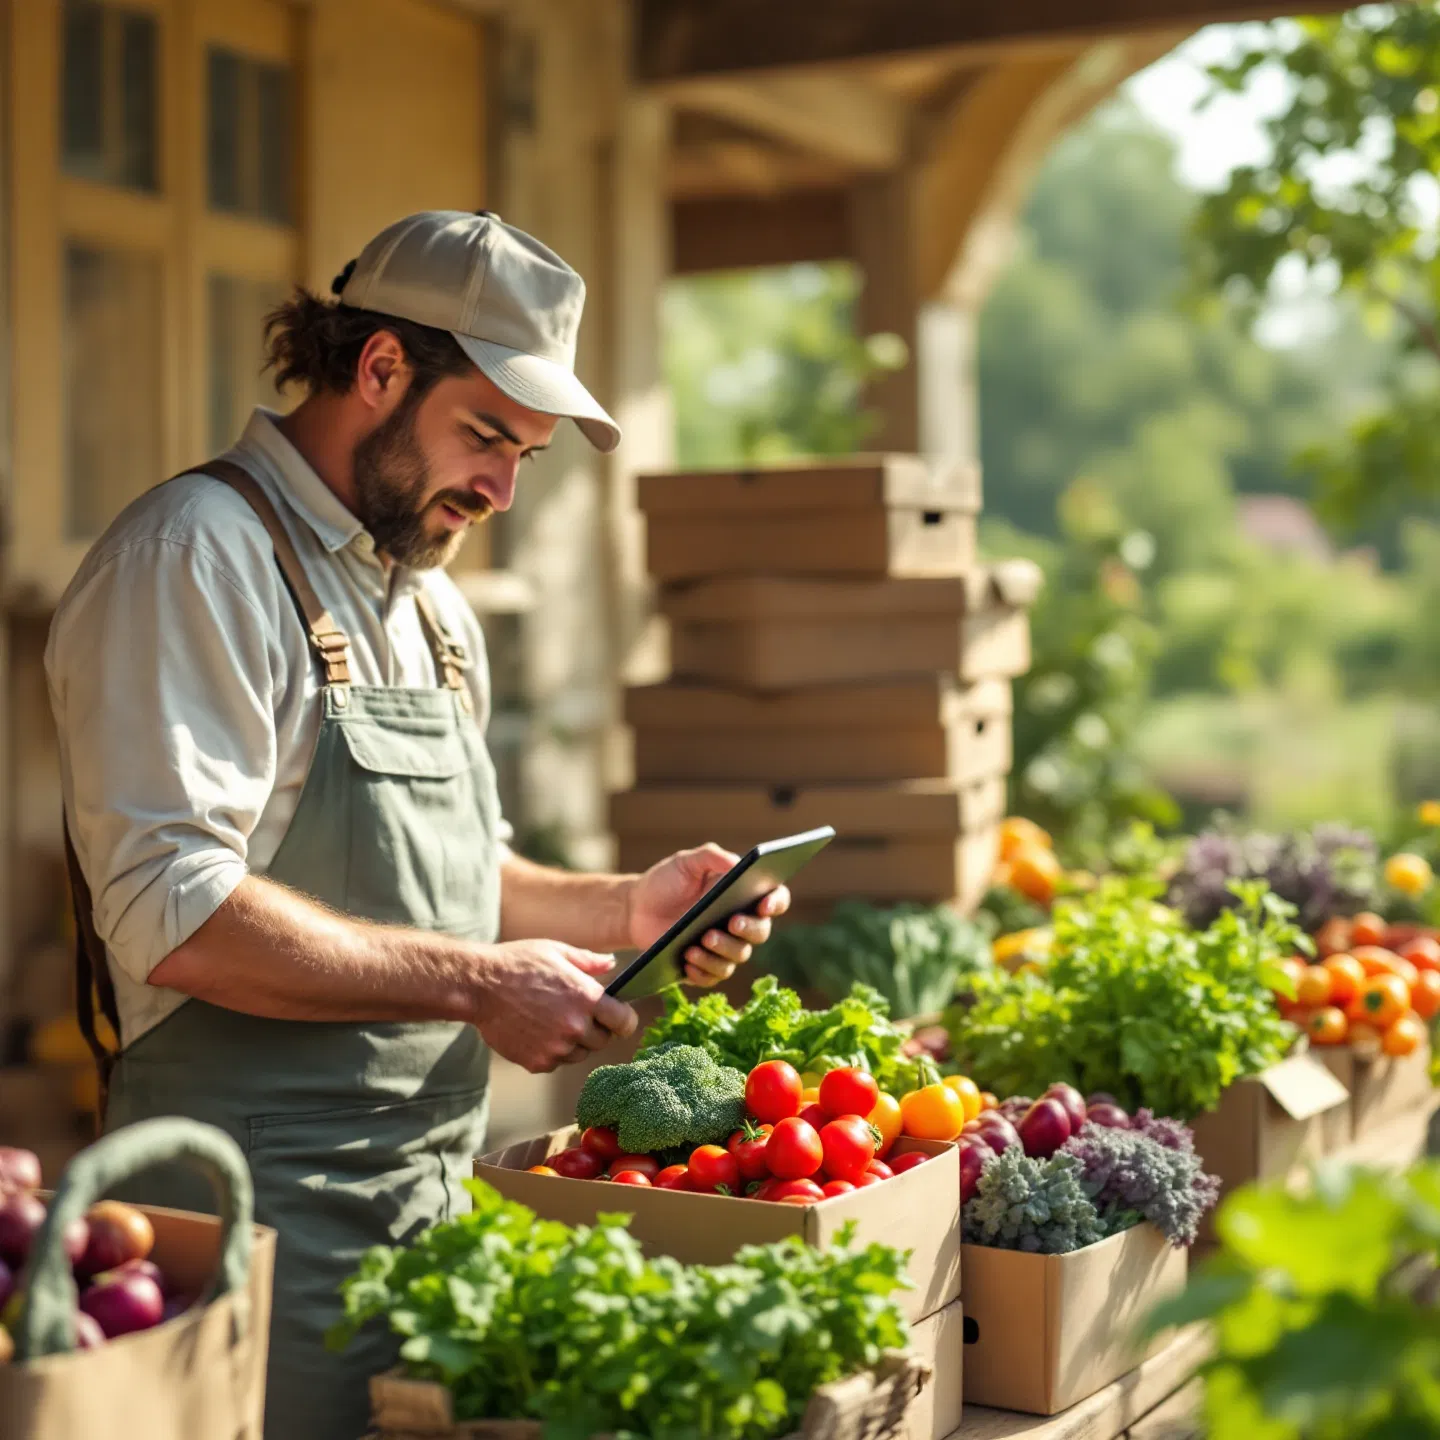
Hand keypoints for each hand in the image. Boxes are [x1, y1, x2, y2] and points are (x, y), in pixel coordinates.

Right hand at [473, 939, 637, 1073]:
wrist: (479, 987)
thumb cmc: (518, 963)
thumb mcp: (556, 952)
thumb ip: (588, 961)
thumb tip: (611, 965)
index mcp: (586, 997)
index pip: (625, 1022)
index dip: (624, 1020)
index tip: (618, 1017)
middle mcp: (575, 1027)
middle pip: (603, 1041)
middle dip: (597, 1029)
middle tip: (578, 1014)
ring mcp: (556, 1048)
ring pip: (580, 1054)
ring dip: (575, 1042)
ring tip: (554, 1021)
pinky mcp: (537, 1062)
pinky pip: (556, 1062)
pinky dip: (552, 1051)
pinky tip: (537, 1031)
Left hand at [627, 843, 790, 987]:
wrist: (636, 907)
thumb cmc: (666, 881)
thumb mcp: (685, 862)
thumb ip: (710, 855)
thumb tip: (737, 863)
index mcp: (742, 895)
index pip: (775, 899)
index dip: (776, 902)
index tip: (764, 904)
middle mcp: (738, 923)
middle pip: (760, 932)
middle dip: (748, 929)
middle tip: (729, 922)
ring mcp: (723, 947)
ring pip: (737, 957)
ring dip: (721, 952)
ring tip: (697, 942)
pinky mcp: (704, 966)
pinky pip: (713, 976)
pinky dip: (703, 971)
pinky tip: (687, 961)